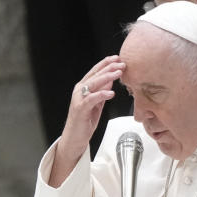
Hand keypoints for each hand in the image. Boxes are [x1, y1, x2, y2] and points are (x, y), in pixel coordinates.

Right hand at [50, 56, 125, 186]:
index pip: (95, 71)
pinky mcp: (80, 109)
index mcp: (83, 88)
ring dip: (107, 77)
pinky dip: (101, 94)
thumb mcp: (97, 104)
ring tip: (118, 73)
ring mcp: (79, 99)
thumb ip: (102, 92)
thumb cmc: (85, 122)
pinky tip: (111, 93)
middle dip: (109, 68)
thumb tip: (111, 80)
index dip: (106, 63)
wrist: (75, 138)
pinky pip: (91, 99)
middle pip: (95, 75)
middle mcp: (79, 91)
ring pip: (93, 84)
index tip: (117, 58)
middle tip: (121, 63)